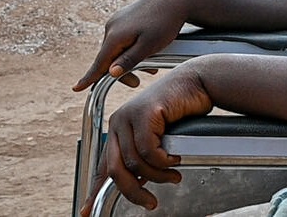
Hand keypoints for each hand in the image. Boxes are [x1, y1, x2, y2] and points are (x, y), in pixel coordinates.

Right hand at [73, 0, 188, 91]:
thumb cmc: (165, 23)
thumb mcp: (149, 46)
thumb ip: (129, 60)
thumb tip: (109, 73)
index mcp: (115, 35)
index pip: (99, 63)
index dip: (89, 78)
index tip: (77, 88)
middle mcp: (112, 26)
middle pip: (110, 57)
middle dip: (122, 72)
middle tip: (137, 83)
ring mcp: (118, 20)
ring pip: (118, 48)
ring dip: (130, 60)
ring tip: (151, 67)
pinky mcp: (125, 17)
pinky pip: (124, 38)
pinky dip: (132, 49)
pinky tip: (147, 51)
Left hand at [80, 64, 212, 215]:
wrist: (198, 83)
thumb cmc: (182, 109)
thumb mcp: (158, 138)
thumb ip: (144, 158)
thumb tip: (137, 184)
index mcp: (118, 129)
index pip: (103, 166)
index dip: (95, 192)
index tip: (88, 212)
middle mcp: (118, 122)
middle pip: (115, 169)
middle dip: (133, 191)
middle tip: (151, 203)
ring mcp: (129, 116)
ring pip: (136, 162)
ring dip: (158, 175)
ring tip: (174, 174)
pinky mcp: (144, 113)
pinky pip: (149, 151)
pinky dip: (163, 161)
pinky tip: (174, 158)